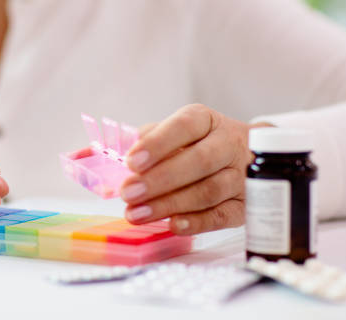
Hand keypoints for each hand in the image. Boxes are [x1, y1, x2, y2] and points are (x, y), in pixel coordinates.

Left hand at [121, 104, 270, 234]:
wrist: (255, 157)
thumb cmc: (196, 145)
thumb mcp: (169, 134)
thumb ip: (134, 143)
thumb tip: (90, 154)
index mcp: (205, 120)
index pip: (184, 126)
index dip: (158, 143)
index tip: (131, 161)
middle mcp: (228, 144)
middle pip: (199, 161)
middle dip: (160, 179)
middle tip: (128, 193)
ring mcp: (243, 175)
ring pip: (209, 191)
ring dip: (170, 204)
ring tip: (137, 214)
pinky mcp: (247, 204)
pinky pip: (224, 215)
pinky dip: (198, 222)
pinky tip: (173, 225)